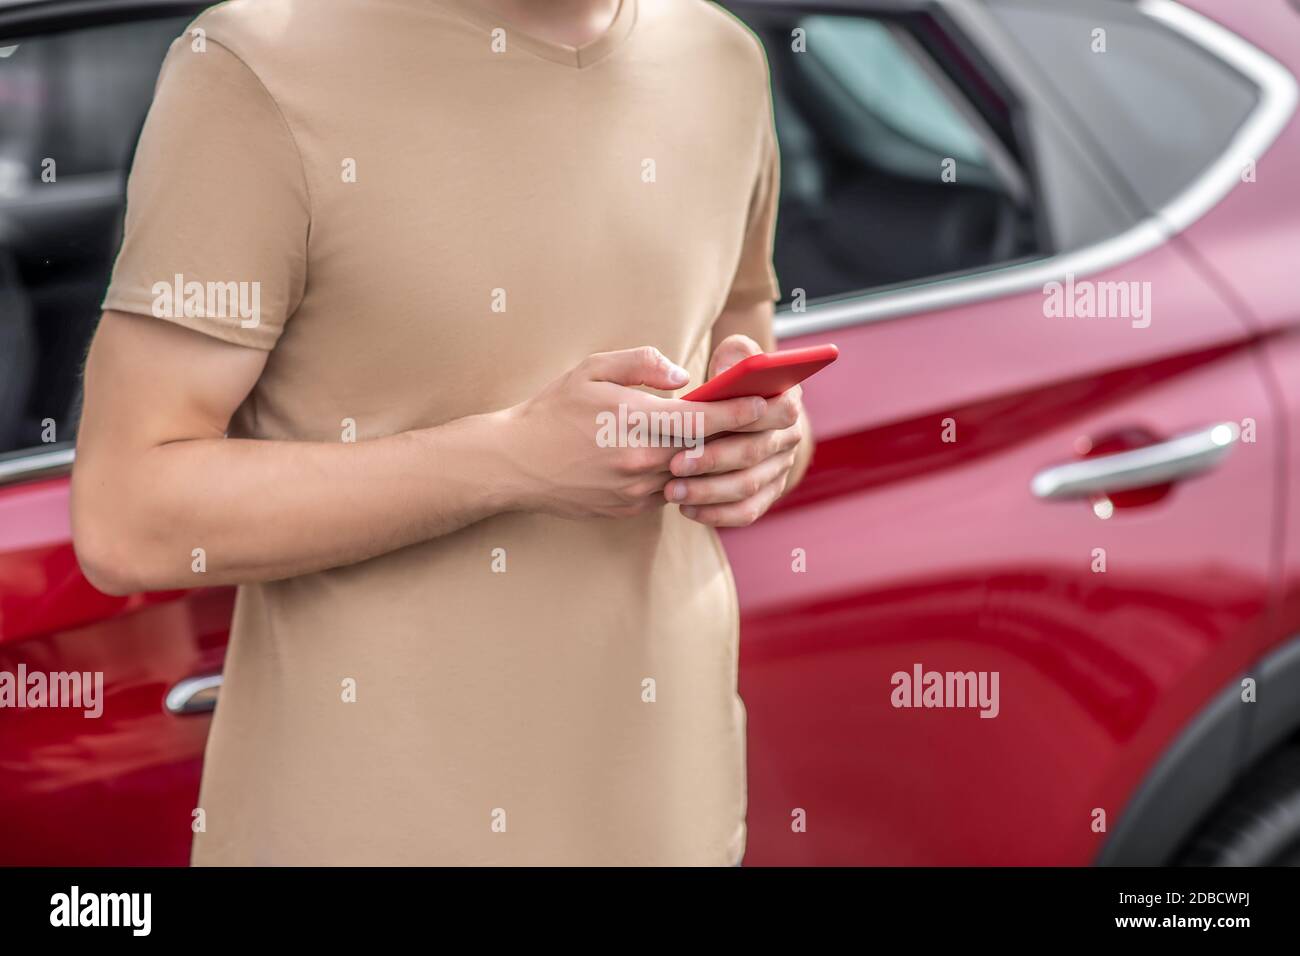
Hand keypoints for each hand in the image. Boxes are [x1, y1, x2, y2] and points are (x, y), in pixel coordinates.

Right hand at [501, 346, 767, 518]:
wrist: (514, 464)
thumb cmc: (553, 410)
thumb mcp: (592, 369)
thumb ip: (642, 364)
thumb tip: (683, 376)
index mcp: (634, 421)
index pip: (703, 419)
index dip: (739, 412)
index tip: (765, 402)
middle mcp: (641, 460)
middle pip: (707, 451)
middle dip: (740, 436)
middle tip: (769, 422)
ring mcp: (635, 490)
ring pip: (691, 476)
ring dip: (713, 461)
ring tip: (736, 442)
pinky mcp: (628, 509)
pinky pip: (669, 493)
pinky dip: (684, 478)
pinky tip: (690, 463)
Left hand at [662, 334, 805, 526]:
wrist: (735, 413)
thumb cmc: (728, 381)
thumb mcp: (733, 357)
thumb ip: (735, 355)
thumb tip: (728, 371)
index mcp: (787, 399)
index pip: (780, 409)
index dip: (744, 418)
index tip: (704, 424)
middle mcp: (790, 437)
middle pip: (755, 453)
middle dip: (713, 460)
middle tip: (674, 465)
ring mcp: (780, 469)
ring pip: (749, 488)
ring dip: (709, 492)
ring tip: (673, 491)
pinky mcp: (767, 494)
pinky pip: (747, 512)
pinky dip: (717, 515)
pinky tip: (687, 511)